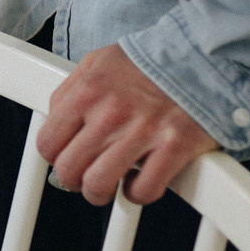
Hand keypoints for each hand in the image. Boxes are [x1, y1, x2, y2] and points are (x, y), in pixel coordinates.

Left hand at [37, 43, 220, 205]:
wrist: (201, 56)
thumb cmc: (149, 61)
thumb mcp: (97, 62)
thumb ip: (70, 90)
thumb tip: (54, 121)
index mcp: (87, 92)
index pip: (48, 143)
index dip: (54, 158)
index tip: (64, 159)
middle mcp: (110, 113)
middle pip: (69, 169)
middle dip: (73, 180)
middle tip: (83, 178)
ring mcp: (142, 131)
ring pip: (99, 184)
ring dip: (100, 193)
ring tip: (107, 187)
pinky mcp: (174, 147)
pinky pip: (144, 189)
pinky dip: (137, 194)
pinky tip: (138, 183)